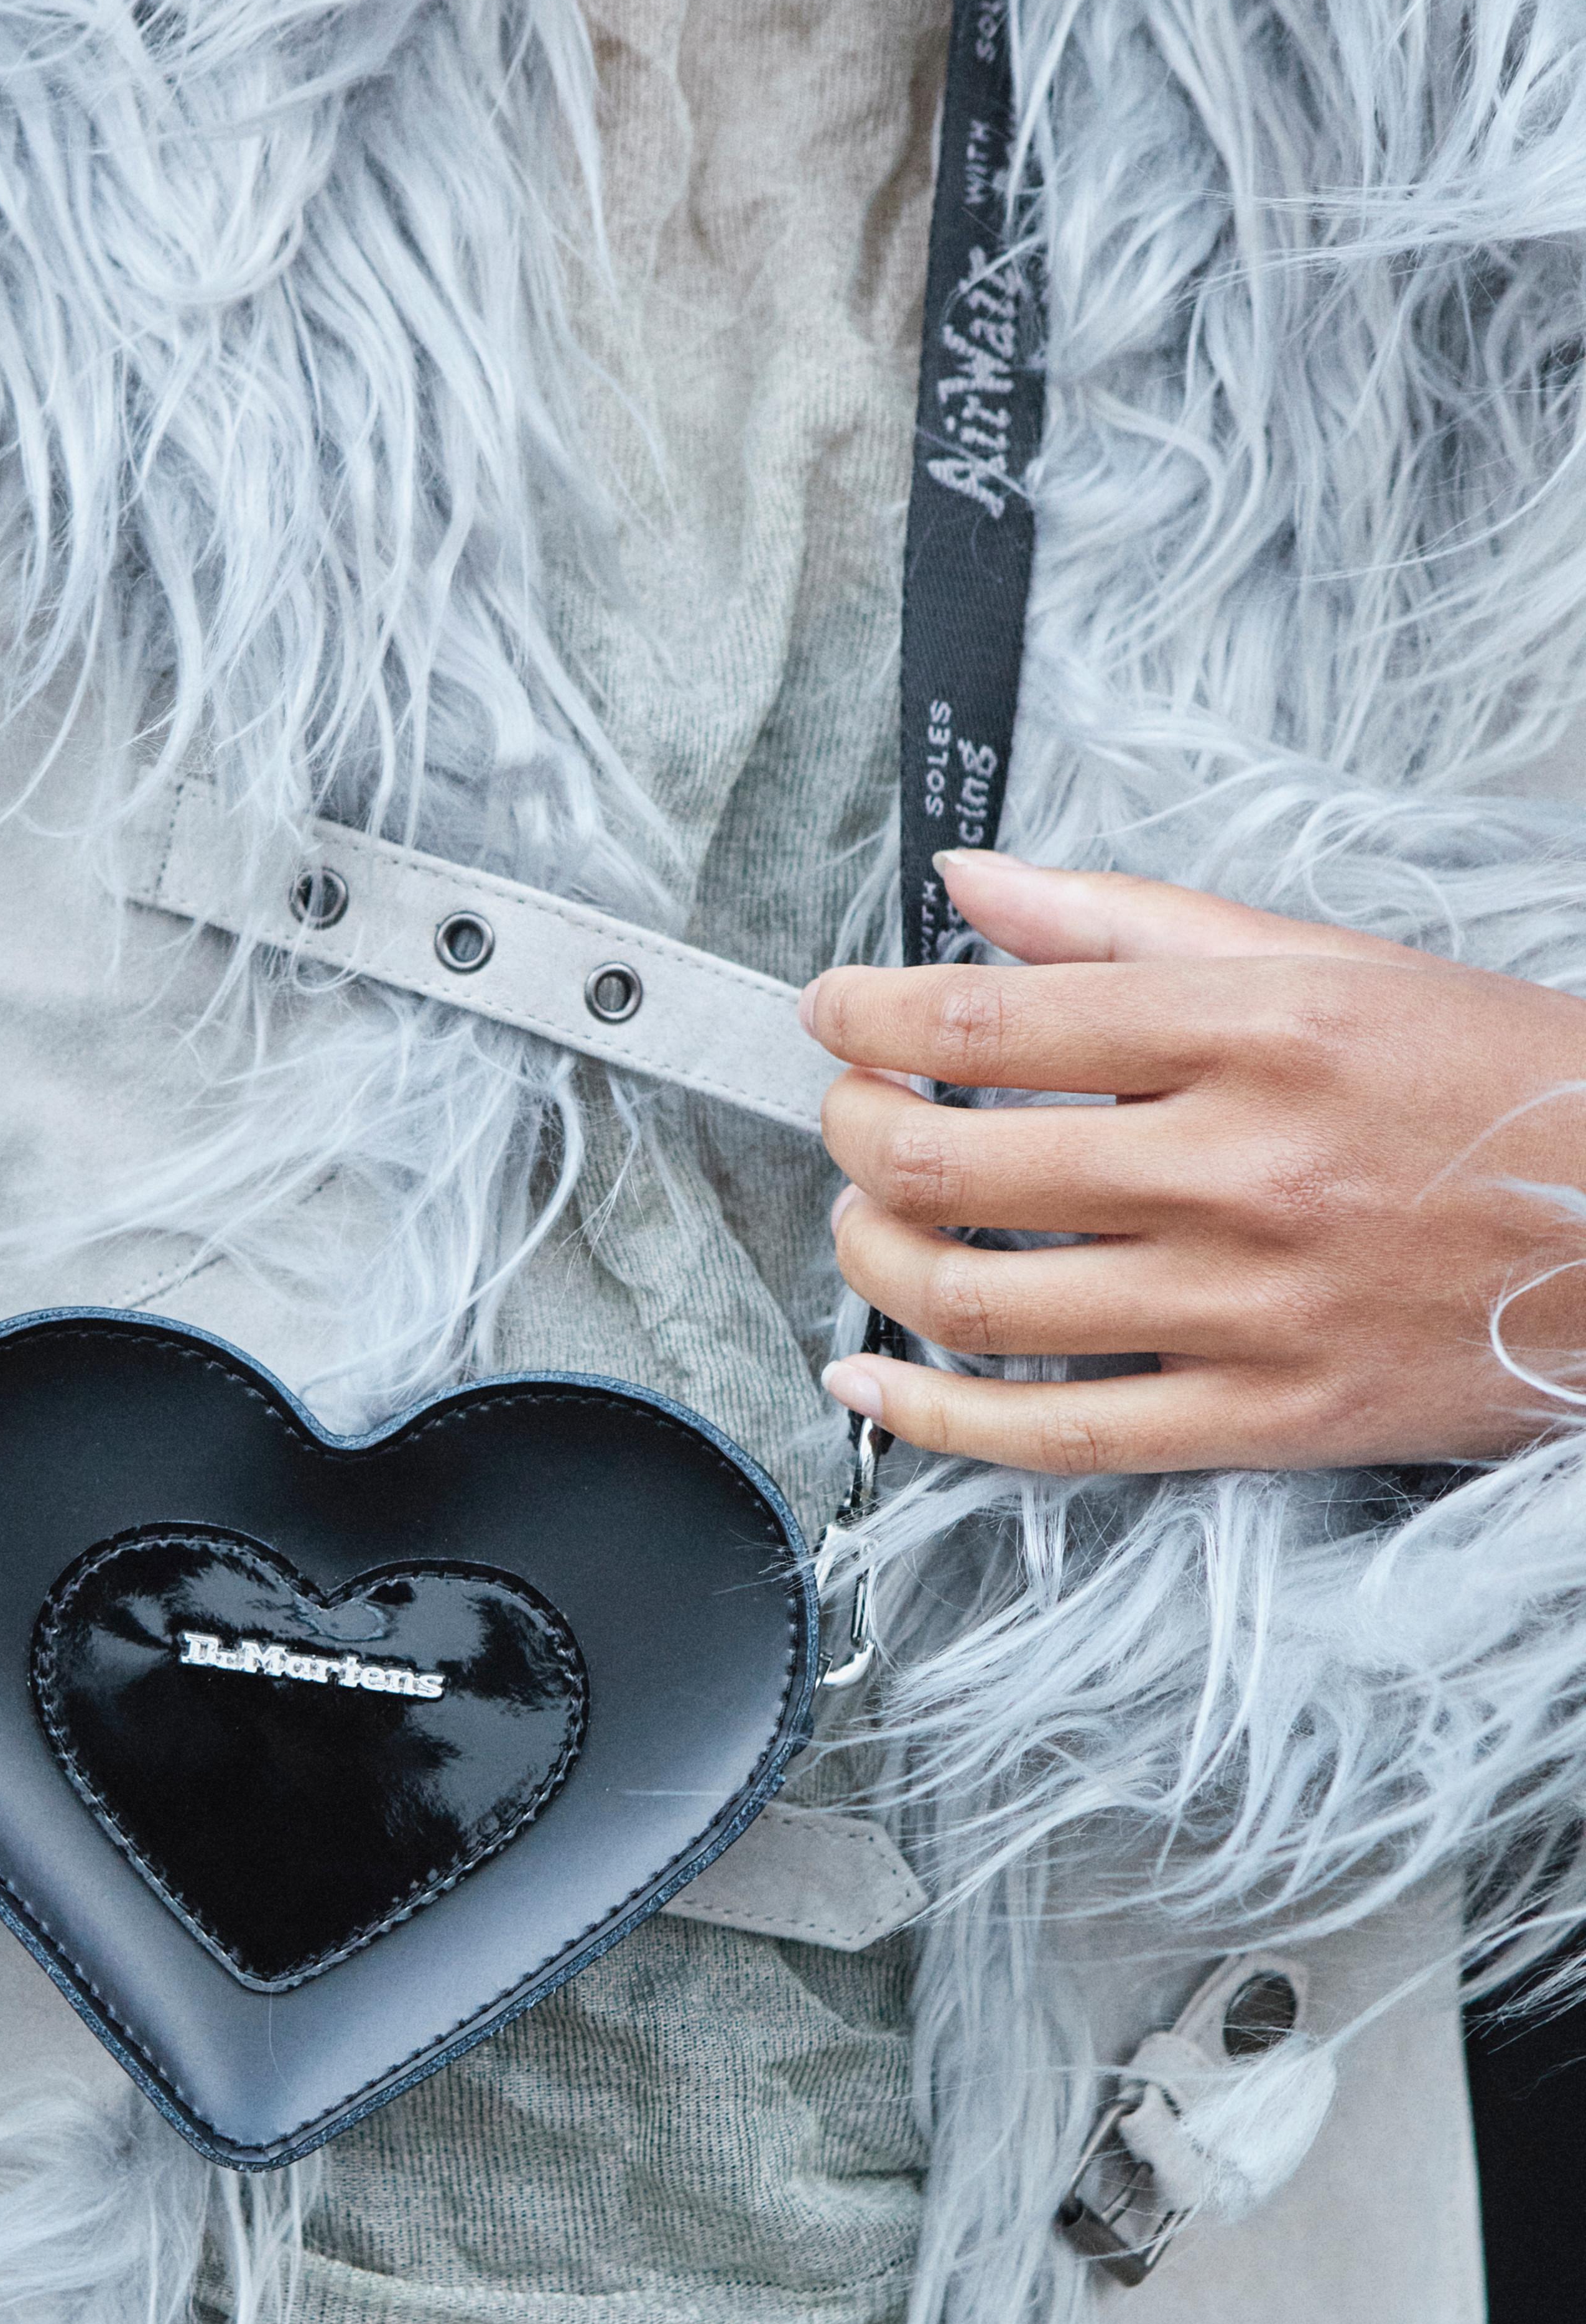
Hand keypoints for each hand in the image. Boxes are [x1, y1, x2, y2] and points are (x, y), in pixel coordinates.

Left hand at [809, 849, 1585, 1473]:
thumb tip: (970, 885)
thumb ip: (1131, 922)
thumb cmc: (1492, 1085)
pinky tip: (866, 1385)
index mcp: (1258, 1033)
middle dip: (854, 1132)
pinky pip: (1052, 1438)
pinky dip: (930, 1420)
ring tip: (861, 1220)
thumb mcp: (1330, 962)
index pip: (991, 1026)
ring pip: (977, 1300)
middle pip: (955, 1165)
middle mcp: (1239, 1171)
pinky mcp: (1263, 1420)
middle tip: (845, 1110)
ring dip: (872, 1258)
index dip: (868, 1017)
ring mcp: (1246, 1308)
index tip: (831, 1011)